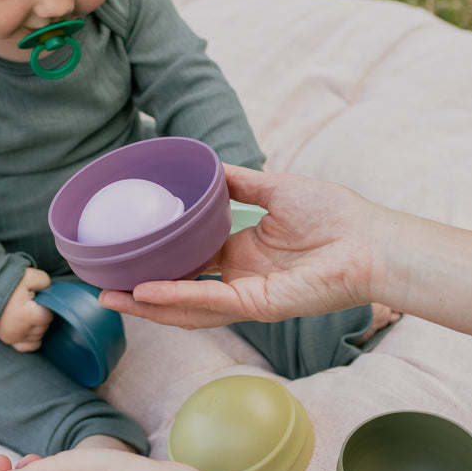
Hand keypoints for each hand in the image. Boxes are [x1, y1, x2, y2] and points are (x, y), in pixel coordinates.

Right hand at [0, 267, 53, 350]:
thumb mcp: (28, 276)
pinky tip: (29, 328)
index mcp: (27, 316)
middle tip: (32, 304)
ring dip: (37, 327)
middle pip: (43, 327)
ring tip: (28, 313)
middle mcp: (20, 331)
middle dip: (41, 315)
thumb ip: (44, 282)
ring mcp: (13, 337)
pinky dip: (32, 339)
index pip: (48, 316)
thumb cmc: (6, 283)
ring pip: (38, 337)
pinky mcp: (8, 340)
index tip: (38, 299)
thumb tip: (50, 290)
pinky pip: (28, 347)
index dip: (46, 306)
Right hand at [98, 165, 380, 328]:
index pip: (189, 262)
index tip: (125, 252)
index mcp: (241, 254)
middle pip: (179, 290)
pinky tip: (147, 291)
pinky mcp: (259, 305)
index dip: (156, 260)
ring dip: (148, 304)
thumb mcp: (274, 189)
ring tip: (110, 297)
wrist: (370, 239)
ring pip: (187, 305)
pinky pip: (211, 301)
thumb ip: (238, 182)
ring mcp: (246, 295)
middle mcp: (239, 278)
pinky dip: (178, 297)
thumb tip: (206, 165)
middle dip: (139, 293)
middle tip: (101, 286)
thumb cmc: (335, 215)